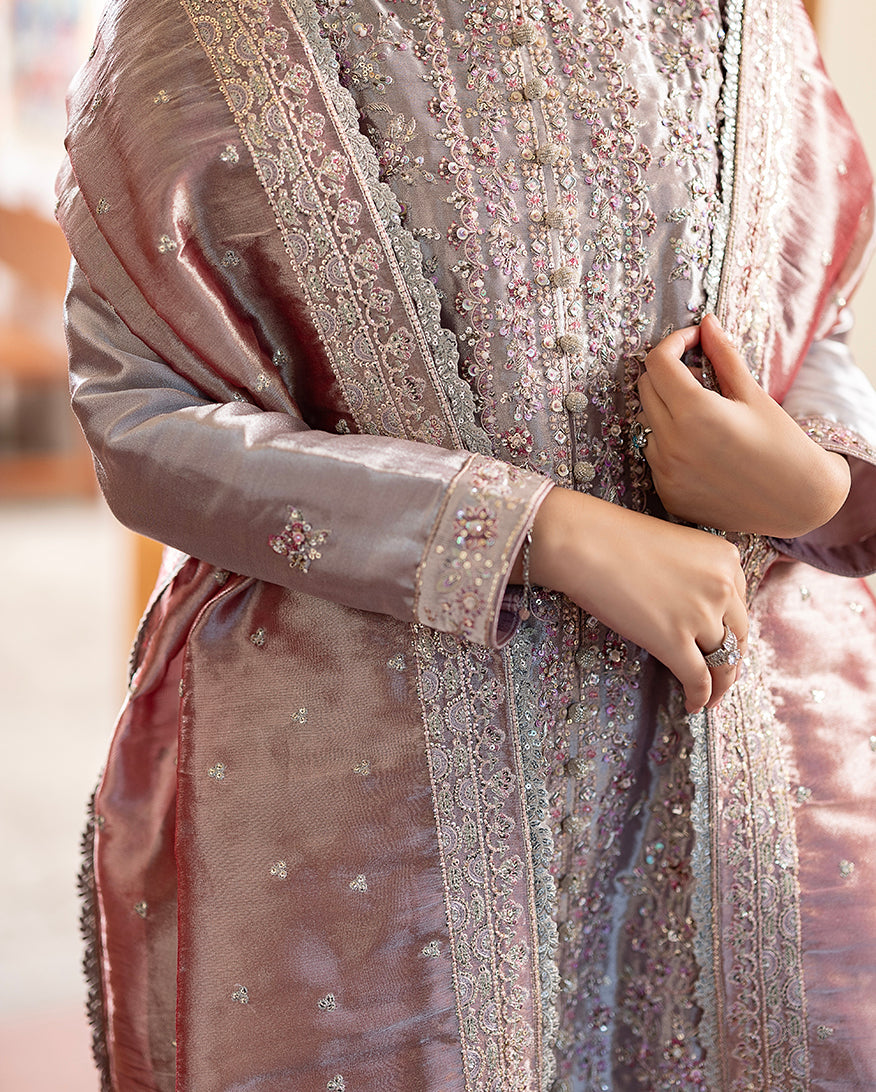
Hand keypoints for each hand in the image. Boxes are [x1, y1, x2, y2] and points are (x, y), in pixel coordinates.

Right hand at [527, 488, 747, 712]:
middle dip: (732, 660)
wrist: (585, 543)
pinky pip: (697, 678)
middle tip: (723, 676)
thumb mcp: (674, 546)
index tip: (725, 644)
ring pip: (723, 662)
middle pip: (738, 636)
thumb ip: (694, 573)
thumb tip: (691, 608)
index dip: (732, 629)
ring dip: (719, 684)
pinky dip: (700, 696)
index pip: (740, 605)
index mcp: (725, 558)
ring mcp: (700, 615)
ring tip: (711, 698)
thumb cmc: (615, 538)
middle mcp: (722, 587)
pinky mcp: (674, 641)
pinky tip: (694, 705)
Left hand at [637, 315, 850, 536]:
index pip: (658, 362)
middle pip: (646, 389)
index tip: (693, 341)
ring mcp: (665, 473)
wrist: (797, 503)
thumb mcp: (753, 395)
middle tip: (704, 379)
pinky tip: (704, 449)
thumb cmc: (782, 444)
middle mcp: (672, 444)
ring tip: (707, 417)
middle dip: (669, 373)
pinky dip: (671, 443)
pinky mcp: (667, 494)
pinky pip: (654, 456)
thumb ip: (723, 356)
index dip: (674, 343)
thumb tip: (706, 322)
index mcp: (694, 413)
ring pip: (647, 423)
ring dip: (668, 410)